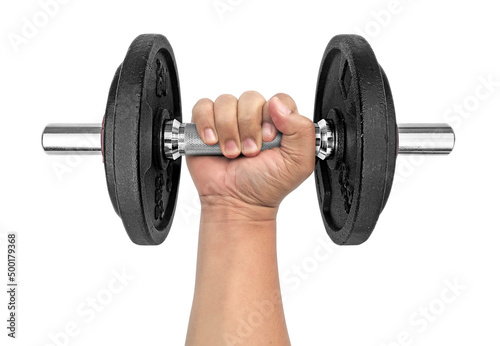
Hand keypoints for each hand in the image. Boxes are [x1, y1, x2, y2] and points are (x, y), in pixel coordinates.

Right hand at [186, 92, 315, 218]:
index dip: (272, 116)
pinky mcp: (205, 125)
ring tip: (231, 153)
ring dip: (228, 130)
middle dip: (249, 127)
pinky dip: (206, 123)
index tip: (268, 138)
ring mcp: (229, 120)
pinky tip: (212, 142)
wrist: (237, 203)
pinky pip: (202, 107)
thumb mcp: (299, 162)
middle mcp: (254, 118)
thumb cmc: (266, 185)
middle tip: (249, 152)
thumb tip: (278, 104)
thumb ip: (302, 129)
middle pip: (250, 98)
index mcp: (279, 123)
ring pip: (226, 102)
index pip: (279, 99)